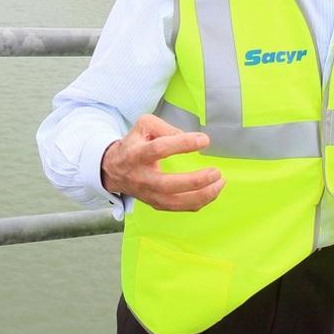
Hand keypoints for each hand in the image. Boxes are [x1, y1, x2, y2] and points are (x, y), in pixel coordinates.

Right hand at [101, 114, 224, 211]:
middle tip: (216, 172)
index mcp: (136, 155)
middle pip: (168, 185)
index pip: (159, 149)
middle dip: (196, 180)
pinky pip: (180, 208)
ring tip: (220, 182)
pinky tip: (212, 192)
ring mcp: (148, 194)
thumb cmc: (134, 144)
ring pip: (176, 202)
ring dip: (202, 195)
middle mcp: (142, 178)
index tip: (204, 140)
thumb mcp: (144, 126)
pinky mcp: (155, 203)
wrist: (114, 169)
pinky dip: (199, 202)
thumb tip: (188, 137)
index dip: (182, 144)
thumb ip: (165, 128)